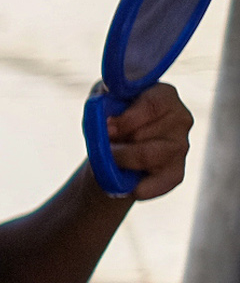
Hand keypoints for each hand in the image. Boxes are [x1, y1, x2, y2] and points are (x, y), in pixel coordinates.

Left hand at [103, 82, 192, 199]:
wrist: (109, 156)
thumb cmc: (108, 123)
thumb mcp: (101, 103)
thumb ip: (102, 98)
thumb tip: (101, 107)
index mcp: (164, 96)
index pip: (154, 104)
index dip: (127, 119)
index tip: (106, 128)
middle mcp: (180, 119)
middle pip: (145, 132)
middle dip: (119, 141)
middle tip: (106, 145)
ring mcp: (181, 146)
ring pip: (147, 156)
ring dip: (121, 160)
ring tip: (112, 158)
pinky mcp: (176, 173)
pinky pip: (155, 184)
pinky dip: (135, 187)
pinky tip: (127, 182)